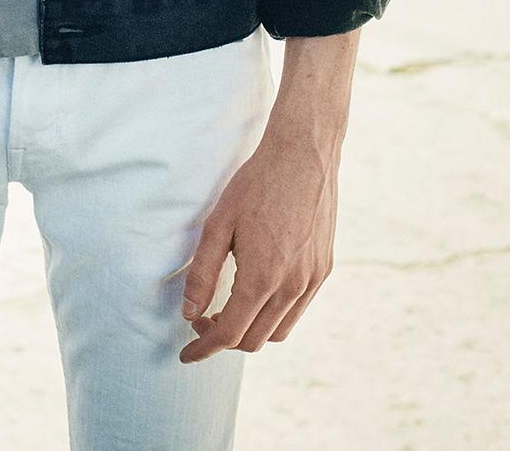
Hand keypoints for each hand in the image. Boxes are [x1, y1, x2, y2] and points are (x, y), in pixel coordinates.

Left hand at [178, 121, 339, 360]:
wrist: (304, 156)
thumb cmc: (256, 185)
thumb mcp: (218, 224)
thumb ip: (203, 273)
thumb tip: (188, 313)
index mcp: (262, 277)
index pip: (229, 333)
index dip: (203, 348)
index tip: (186, 354)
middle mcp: (292, 287)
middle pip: (253, 340)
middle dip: (224, 338)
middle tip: (202, 318)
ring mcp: (312, 280)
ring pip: (278, 332)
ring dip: (251, 330)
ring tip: (229, 308)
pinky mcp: (324, 270)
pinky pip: (297, 311)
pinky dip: (274, 315)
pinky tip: (258, 292)